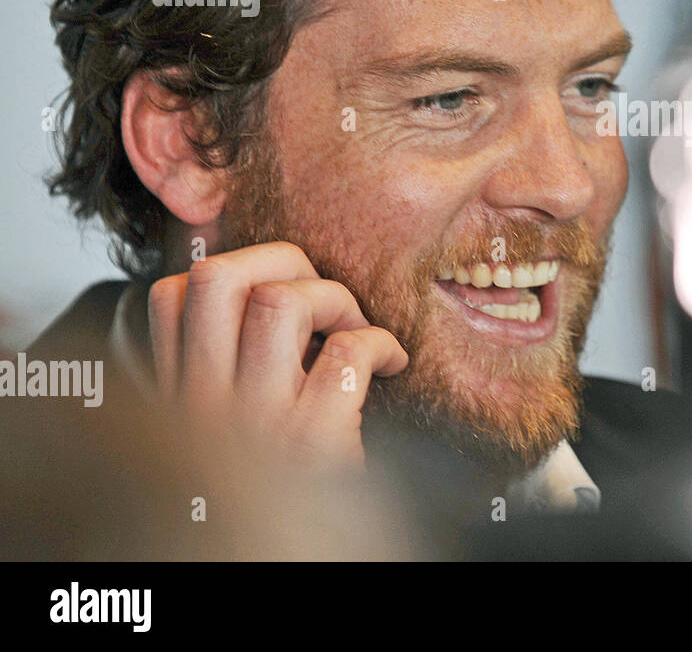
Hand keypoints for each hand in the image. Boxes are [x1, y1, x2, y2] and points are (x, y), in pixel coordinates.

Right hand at [146, 241, 407, 472]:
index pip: (169, 295)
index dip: (230, 267)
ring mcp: (256, 426)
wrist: (291, 564)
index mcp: (181, 401)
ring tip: (353, 324)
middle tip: (319, 290)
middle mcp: (204, 410)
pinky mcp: (315, 445)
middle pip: (216, 278)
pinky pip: (348, 354)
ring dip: (332, 296)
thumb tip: (273, 302)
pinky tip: (391, 364)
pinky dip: (382, 343)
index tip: (275, 285)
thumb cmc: (276, 497)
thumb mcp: (225, 432)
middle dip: (280, 259)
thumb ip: (228, 375)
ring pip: (278, 302)